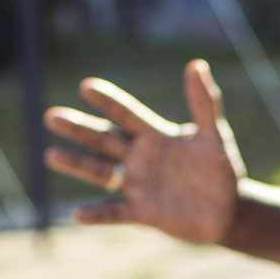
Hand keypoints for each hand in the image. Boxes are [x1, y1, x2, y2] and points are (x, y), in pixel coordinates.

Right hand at [43, 60, 244, 244]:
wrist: (228, 210)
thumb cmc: (221, 169)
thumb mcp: (215, 137)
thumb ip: (205, 104)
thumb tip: (197, 64)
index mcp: (155, 136)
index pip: (127, 115)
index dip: (109, 102)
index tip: (87, 86)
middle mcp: (140, 158)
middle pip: (104, 140)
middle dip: (79, 128)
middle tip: (52, 116)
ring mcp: (138, 185)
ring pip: (101, 173)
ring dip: (77, 164)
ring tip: (51, 155)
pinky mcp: (143, 212)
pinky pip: (115, 213)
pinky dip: (98, 214)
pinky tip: (78, 214)